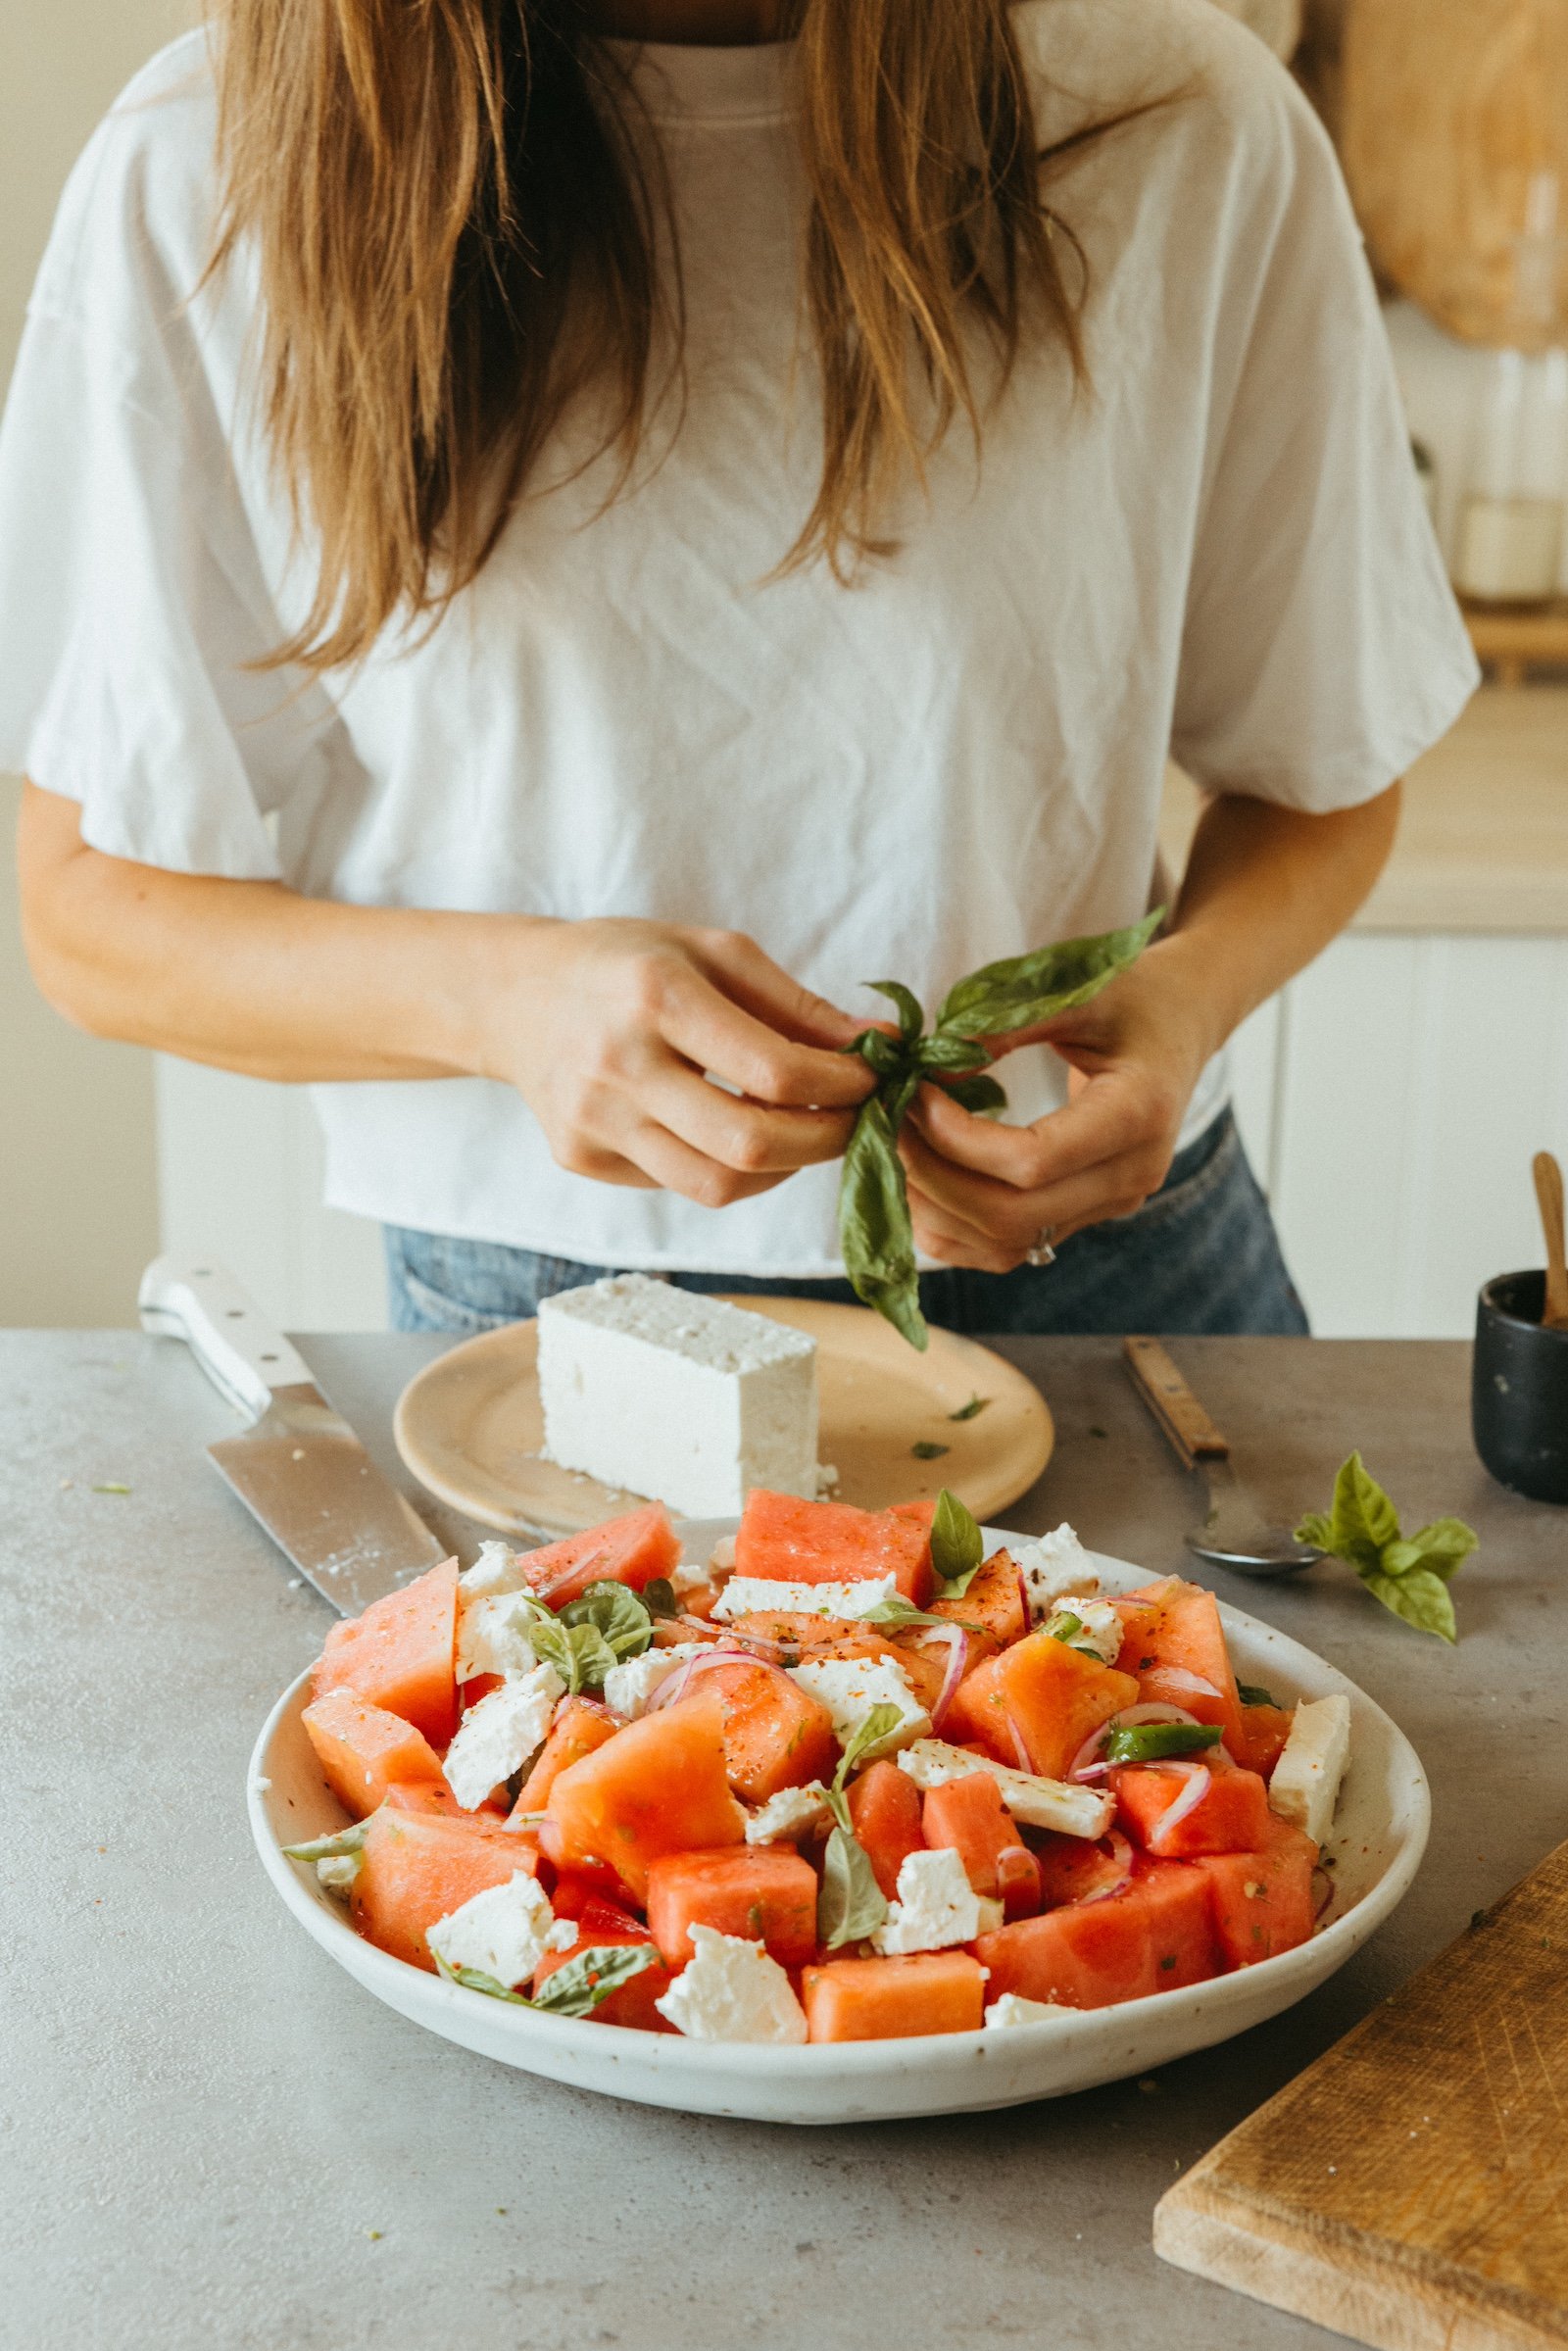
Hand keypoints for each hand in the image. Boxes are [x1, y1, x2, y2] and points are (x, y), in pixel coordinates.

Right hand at [479, 919, 873, 1205]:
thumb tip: (883, 1045)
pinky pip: (677, 1185)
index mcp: (654, 995)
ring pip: (716, 1186)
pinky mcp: (579, 1156)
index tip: (871, 1080)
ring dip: (782, 1168)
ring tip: (802, 1132)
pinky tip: (735, 1134)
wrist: (518, 995)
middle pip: (749, 1143)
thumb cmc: (629, 964)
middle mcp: (616, 1062)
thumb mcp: (713, 951)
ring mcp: (591, 1119)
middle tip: (854, 1122)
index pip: (773, 1070)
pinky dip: (727, 1170)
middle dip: (825, 1141)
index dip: (841, 1085)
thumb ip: (798, 1003)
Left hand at [897, 937, 1217, 1271]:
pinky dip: (955, 1226)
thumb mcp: (1075, 989)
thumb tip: (927, 1069)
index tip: (914, 1094)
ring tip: (896, 1150)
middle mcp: (1130, 1175)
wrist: (1183, 1022)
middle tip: (889, 1126)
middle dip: (934, 1177)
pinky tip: (922, 1179)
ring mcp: (1109, 1204)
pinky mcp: (1085, 1214)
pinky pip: (1009, 1247)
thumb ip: (1002, 1024)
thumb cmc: (1134, 995)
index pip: (1032, 1160)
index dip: (956, 1138)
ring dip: (937, 1208)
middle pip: (1012, 1216)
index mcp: (1138, 1114)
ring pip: (1006, 1244)